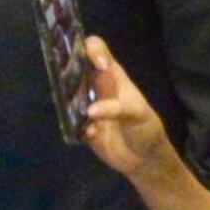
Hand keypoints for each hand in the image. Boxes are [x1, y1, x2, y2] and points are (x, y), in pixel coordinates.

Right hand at [77, 37, 176, 178]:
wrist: (144, 160)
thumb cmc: (146, 129)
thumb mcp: (138, 113)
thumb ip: (117, 108)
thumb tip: (90, 111)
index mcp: (112, 76)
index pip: (97, 49)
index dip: (91, 49)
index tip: (95, 64)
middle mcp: (95, 86)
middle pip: (74, 66)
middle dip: (66, 68)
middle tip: (63, 78)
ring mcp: (86, 105)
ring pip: (66, 92)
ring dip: (66, 98)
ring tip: (74, 107)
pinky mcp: (80, 125)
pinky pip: (68, 119)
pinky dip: (75, 124)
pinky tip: (90, 133)